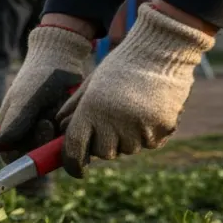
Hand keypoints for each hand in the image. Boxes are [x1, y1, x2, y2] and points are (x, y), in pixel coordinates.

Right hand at [0, 24, 92, 158]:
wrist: (61, 59)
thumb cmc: (37, 77)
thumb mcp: (25, 98)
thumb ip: (15, 121)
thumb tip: (4, 142)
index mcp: (8, 128)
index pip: (10, 156)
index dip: (20, 157)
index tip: (33, 145)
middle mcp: (25, 132)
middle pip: (33, 153)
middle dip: (41, 141)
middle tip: (47, 123)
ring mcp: (43, 130)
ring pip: (50, 147)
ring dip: (56, 133)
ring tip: (55, 110)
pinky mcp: (61, 126)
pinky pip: (65, 138)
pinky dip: (67, 128)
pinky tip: (66, 111)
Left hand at [56, 3, 213, 176]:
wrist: (160, 52)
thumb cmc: (120, 67)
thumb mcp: (90, 85)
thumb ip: (74, 109)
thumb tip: (60, 129)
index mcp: (90, 111)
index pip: (75, 149)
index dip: (73, 164)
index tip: (77, 169)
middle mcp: (113, 123)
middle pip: (104, 153)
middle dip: (104, 144)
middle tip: (110, 124)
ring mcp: (139, 127)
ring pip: (128, 149)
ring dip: (127, 138)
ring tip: (131, 111)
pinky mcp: (162, 128)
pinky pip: (150, 143)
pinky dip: (148, 134)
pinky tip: (148, 112)